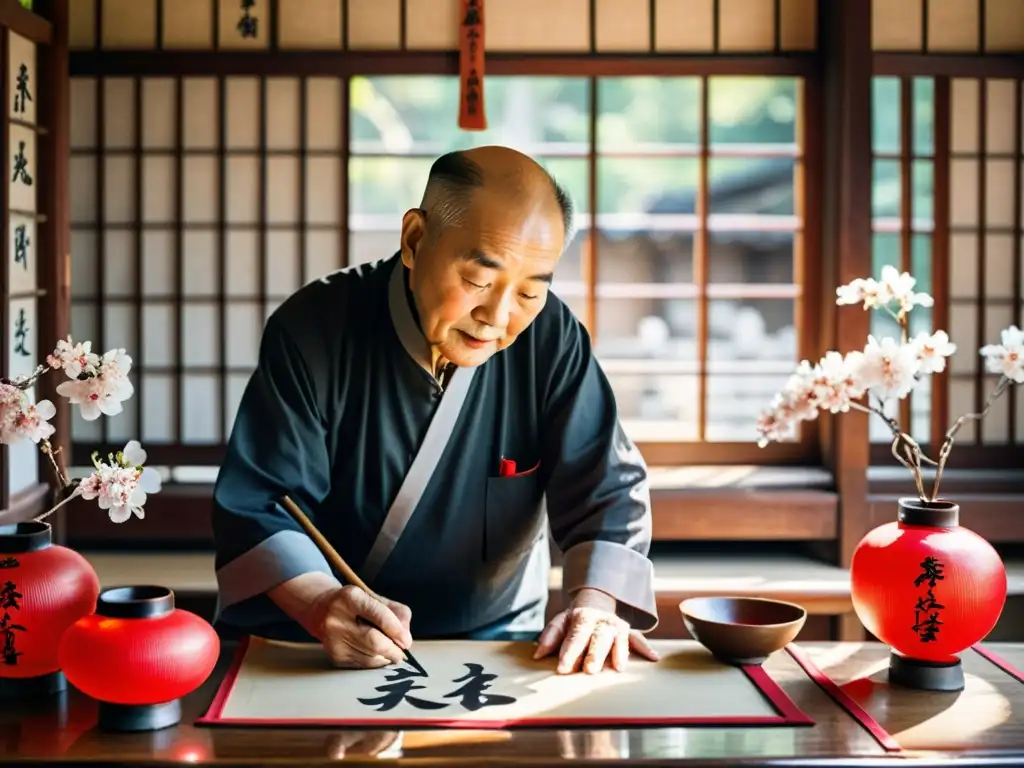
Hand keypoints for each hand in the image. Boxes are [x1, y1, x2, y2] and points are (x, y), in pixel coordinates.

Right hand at [308, 585, 412, 668]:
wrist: (322, 609)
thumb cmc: (357, 604)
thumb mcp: (378, 599)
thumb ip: (398, 614)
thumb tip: (405, 639)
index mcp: (351, 597)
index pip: (379, 615)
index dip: (396, 630)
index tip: (406, 642)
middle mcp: (337, 617)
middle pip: (374, 642)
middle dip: (393, 650)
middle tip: (402, 653)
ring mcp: (333, 638)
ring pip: (369, 657)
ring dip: (385, 658)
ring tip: (389, 652)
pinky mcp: (333, 655)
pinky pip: (362, 665)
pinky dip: (374, 662)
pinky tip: (375, 654)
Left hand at [533, 590, 658, 674]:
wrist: (596, 601)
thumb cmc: (575, 619)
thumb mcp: (560, 622)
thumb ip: (550, 637)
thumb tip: (538, 655)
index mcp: (583, 617)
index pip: (575, 636)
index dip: (569, 652)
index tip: (562, 669)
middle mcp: (602, 620)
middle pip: (598, 637)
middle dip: (594, 654)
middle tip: (589, 670)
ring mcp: (616, 625)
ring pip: (618, 638)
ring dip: (618, 653)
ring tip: (618, 668)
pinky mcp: (628, 631)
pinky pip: (638, 639)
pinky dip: (646, 648)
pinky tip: (653, 658)